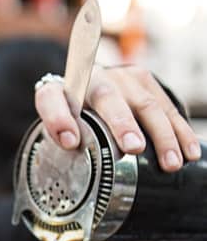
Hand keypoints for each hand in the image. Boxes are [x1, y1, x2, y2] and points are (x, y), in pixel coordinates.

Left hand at [34, 64, 200, 171]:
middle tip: (134, 148)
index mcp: (61, 90)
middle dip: (122, 123)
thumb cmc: (73, 112)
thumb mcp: (57, 124)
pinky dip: (181, 132)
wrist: (92, 85)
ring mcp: (123, 78)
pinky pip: (168, 108)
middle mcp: (93, 78)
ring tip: (170, 163)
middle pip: (107, 97)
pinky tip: (189, 152)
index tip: (69, 141)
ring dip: (162, 135)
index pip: (51, 98)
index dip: (58, 118)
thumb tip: (71, 145)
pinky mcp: (146, 82)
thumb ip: (56, 134)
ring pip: (146, 104)